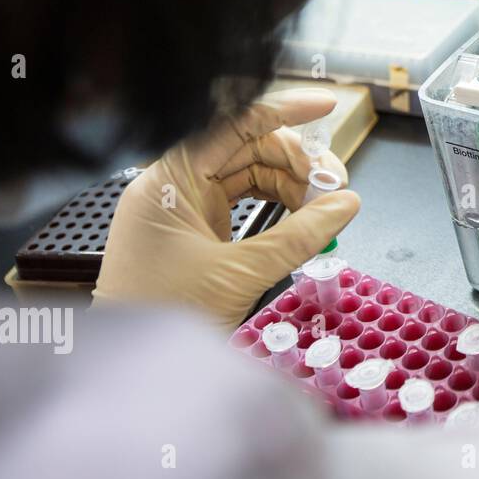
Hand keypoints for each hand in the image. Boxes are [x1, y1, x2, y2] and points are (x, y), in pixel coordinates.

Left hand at [93, 89, 360, 328]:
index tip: (327, 106)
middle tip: (335, 186)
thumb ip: (298, 235)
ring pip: (249, 174)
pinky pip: (243, 201)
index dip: (283, 111)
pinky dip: (277, 206)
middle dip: (296, 161)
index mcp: (168, 180)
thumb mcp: (238, 273)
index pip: (232, 123)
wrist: (131, 372)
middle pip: (247, 147)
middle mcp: (173, 186)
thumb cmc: (164, 318)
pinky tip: (304, 218)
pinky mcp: (195, 231)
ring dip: (292, 185)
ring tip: (324, 208)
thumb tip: (346, 204)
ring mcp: (183, 208)